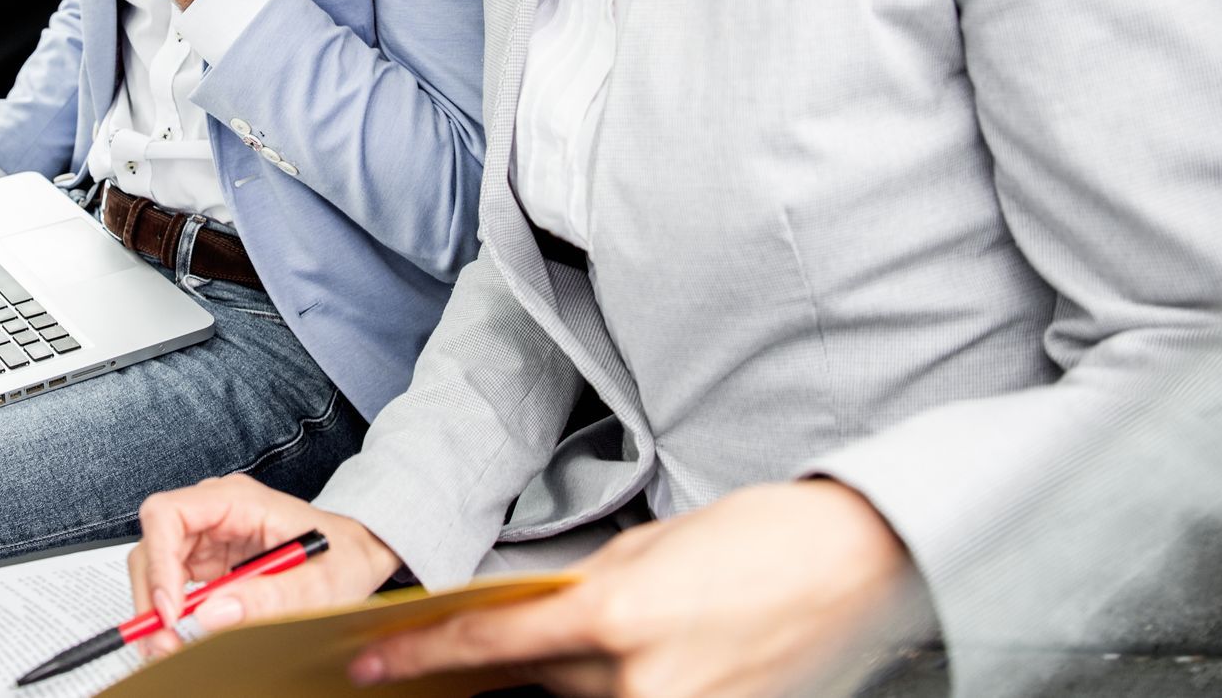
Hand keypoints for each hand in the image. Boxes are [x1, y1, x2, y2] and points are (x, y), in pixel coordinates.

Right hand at [128, 473, 400, 657]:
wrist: (359, 554)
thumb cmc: (343, 557)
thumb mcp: (319, 583)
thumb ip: (269, 598)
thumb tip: (211, 615)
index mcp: (236, 500)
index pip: (168, 514)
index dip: (159, 562)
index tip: (171, 611)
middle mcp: (215, 512)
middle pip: (153, 544)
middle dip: (152, 597)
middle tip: (166, 645)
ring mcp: (210, 536)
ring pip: (157, 567)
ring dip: (157, 610)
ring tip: (173, 648)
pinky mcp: (210, 562)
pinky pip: (174, 585)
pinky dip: (171, 615)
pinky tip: (184, 638)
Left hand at [350, 481, 920, 697]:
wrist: (849, 561)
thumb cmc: (753, 539)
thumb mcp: (645, 551)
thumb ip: (582, 594)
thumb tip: (532, 623)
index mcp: (611, 615)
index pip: (489, 647)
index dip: (421, 656)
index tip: (372, 664)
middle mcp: (635, 680)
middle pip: (531, 688)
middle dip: (497, 672)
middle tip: (454, 658)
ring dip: (559, 685)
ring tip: (569, 654)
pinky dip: (610, 695)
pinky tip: (612, 672)